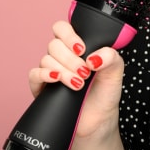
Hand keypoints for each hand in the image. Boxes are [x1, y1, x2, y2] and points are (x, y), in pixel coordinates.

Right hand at [28, 20, 125, 139]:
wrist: (98, 120)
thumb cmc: (105, 93)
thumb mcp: (115, 72)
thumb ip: (110, 57)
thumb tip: (94, 57)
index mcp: (77, 47)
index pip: (62, 29)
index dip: (69, 34)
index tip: (82, 48)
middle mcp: (62, 56)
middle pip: (54, 44)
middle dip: (71, 59)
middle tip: (85, 72)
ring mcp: (51, 71)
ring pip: (46, 59)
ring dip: (64, 70)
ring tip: (78, 83)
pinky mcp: (41, 87)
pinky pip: (34, 74)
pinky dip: (44, 74)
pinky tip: (57, 79)